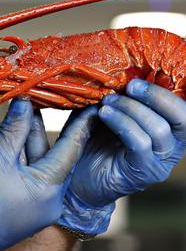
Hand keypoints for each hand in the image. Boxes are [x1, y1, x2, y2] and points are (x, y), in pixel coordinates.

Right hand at [0, 98, 96, 250]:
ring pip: (41, 167)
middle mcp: (51, 203)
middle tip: (62, 103)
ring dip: (34, 142)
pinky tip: (17, 137)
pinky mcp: (23, 211)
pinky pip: (30, 178)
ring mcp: (37, 209)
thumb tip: (24, 102)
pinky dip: (25, 158)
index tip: (91, 105)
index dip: (80, 124)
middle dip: (53, 130)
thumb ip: (14, 128)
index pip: (71, 150)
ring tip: (32, 112)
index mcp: (50, 190)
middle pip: (56, 158)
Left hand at [30, 80, 185, 235]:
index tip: (139, 75)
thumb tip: (109, 72)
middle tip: (130, 85)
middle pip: (182, 117)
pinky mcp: (144, 172)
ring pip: (159, 128)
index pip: (182, 107)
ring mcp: (159, 160)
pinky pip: (141, 143)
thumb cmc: (90, 142)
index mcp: (167, 128)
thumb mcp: (101, 113)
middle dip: (156, 96)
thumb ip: (111, 96)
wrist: (75, 179)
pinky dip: (123, 124)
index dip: (166, 89)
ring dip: (132, 109)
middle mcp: (170, 145)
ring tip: (107, 102)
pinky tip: (104, 114)